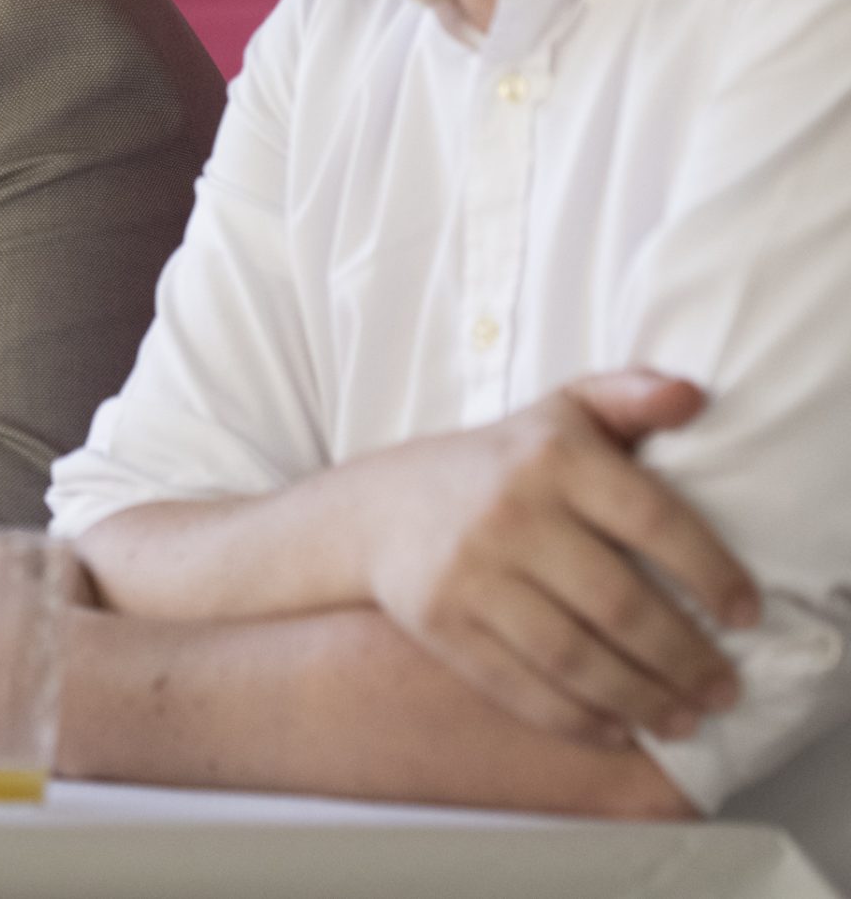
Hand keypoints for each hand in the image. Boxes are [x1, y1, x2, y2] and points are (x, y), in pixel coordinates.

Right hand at [358, 370, 756, 746]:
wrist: (377, 509)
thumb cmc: (499, 465)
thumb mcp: (560, 414)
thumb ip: (628, 396)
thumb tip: (691, 397)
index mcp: (551, 456)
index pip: (653, 519)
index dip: (711, 573)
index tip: (747, 615)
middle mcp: (509, 512)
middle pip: (619, 603)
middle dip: (685, 658)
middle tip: (725, 690)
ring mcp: (469, 572)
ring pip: (574, 656)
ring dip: (641, 699)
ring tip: (684, 719)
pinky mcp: (440, 624)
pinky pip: (520, 686)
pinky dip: (578, 718)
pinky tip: (618, 728)